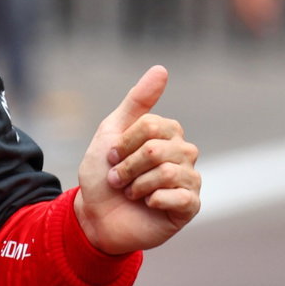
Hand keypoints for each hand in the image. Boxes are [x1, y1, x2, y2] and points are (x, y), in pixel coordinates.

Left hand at [75, 66, 200, 254]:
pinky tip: (148, 204)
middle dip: (127, 166)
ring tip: (130, 192)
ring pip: (167, 172)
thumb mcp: (112, 132)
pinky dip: (155, 199)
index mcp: (168, 134)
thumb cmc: (103, 173)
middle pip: (156, 149)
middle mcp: (184, 154)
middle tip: (117, 178)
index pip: (151, 126)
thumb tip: (161, 69)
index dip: (124, 143)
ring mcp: (189, 180)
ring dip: (136, 185)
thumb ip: (137, 101)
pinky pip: (182, 197)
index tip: (111, 157)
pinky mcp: (190, 207)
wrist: (94, 216)